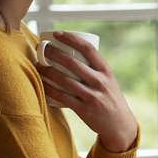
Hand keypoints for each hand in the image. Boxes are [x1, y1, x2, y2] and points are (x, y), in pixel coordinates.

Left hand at [37, 32, 138, 151]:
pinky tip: (41, 84)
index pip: (88, 49)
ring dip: (47, 71)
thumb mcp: (109, 80)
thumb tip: (72, 54)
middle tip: (43, 48)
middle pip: (72, 62)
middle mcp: (100, 81)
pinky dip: (49, 90)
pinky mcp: (84, 109)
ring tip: (38, 65)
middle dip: (53, 53)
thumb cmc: (110, 98)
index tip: (57, 34)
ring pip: (64, 80)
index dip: (71, 39)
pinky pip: (62, 97)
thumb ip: (94, 70)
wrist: (119, 123)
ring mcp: (92, 95)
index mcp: (106, 71)